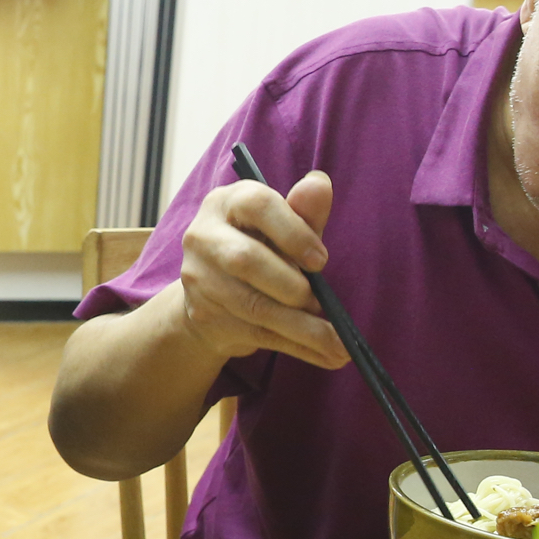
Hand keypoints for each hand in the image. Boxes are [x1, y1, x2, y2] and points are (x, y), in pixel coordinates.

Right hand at [171, 170, 348, 370]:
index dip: (293, 231)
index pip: (257, 205)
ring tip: (340, 343)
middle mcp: (203, 236)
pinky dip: (298, 347)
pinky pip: (257, 334)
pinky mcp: (205, 315)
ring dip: (301, 327)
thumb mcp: (284, 226)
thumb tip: (320, 183)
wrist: (213, 291)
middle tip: (321, 301)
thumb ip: (303, 210)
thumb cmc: (260, 247)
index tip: (322, 260)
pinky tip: (329, 355)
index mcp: (225, 203)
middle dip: (290, 284)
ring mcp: (199, 278)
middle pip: (245, 260)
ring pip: (252, 305)